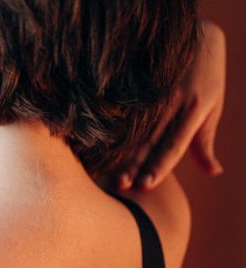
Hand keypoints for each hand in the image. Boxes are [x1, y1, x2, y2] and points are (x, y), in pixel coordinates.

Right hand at [118, 19, 226, 190]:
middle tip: (122, 184)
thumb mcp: (212, 109)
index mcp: (195, 109)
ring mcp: (156, 90)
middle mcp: (175, 101)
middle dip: (136, 164)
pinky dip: (114, 127)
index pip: (173, 145)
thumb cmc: (207, 78)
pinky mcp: (141, 82)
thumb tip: (214, 172)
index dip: (160, 166)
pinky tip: (100, 143)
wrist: (198, 36)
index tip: (145, 185)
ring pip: (135, 126)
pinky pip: (127, 109)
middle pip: (151, 139)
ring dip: (122, 150)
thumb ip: (205, 143)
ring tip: (110, 169)